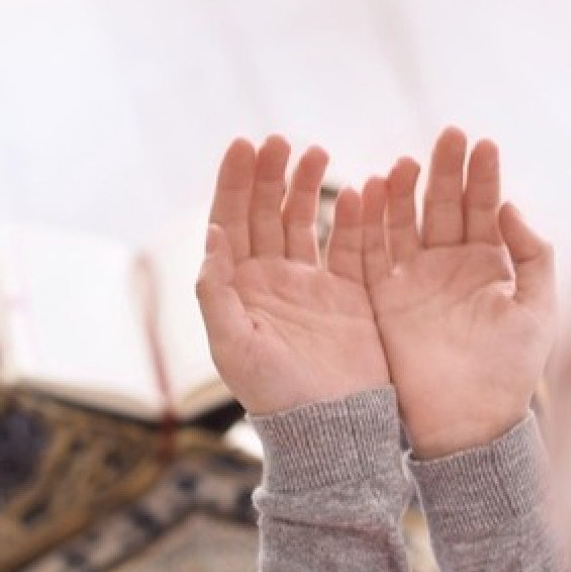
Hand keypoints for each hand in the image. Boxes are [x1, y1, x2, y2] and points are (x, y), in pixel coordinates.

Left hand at [196, 136, 389, 414]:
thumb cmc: (274, 395)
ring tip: (318, 152)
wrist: (329, 430)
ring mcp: (312, 285)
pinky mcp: (350, 295)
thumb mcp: (234, 347)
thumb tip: (211, 235)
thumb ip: (216, 292)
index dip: (235, 182)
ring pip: (306, 221)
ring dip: (309, 185)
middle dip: (271, 174)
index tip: (244, 144)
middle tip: (281, 141)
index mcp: (238, 288)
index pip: (231, 221)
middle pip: (267, 212)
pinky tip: (359, 191)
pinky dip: (354, 218)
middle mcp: (272, 280)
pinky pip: (351, 246)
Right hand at [361, 128, 556, 457]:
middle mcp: (447, 266)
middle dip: (444, 170)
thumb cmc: (511, 374)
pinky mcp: (381, 299)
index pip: (482, 207)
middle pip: (441, 205)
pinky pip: (368, 254)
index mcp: (487, 266)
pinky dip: (365, 224)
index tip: (482, 142)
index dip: (481, 176)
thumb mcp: (539, 312)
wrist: (468, 424)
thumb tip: (510, 207)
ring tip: (406, 163)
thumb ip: (532, 256)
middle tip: (448, 134)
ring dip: (403, 192)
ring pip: (402, 222)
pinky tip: (366, 192)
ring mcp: (412, 280)